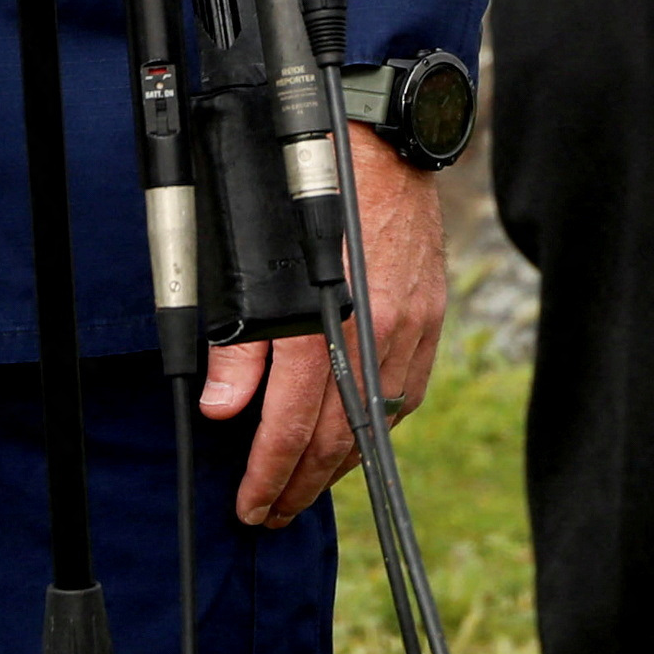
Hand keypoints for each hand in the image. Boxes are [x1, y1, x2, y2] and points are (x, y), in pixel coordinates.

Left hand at [202, 131, 440, 526]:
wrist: (375, 140)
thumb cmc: (303, 192)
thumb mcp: (249, 263)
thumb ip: (239, 344)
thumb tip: (225, 410)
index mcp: (323, 325)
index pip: (293, 428)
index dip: (269, 476)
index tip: (251, 506)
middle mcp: (371, 334)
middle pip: (338, 438)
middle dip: (301, 485)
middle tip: (273, 513)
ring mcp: (408, 327)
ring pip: (376, 422)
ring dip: (340, 464)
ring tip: (307, 487)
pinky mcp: (428, 315)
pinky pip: (407, 391)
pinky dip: (378, 424)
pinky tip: (358, 437)